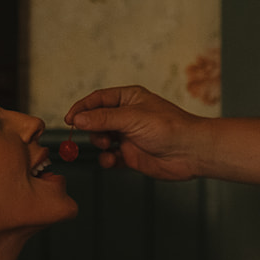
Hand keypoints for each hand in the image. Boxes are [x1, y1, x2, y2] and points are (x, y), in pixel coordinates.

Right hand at [65, 86, 203, 179]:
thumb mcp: (131, 117)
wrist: (190, 151)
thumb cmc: (168, 127)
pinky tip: (112, 161)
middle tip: (98, 136)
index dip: (81, 108)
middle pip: (96, 121)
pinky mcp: (132, 156)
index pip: (97, 100)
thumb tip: (78, 119)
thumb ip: (102, 118)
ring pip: (102, 140)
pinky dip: (108, 160)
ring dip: (100, 144)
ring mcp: (129, 136)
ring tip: (108, 147)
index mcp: (129, 98)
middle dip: (92, 129)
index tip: (68, 119)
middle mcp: (128, 116)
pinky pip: (111, 158)